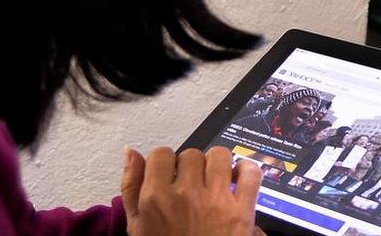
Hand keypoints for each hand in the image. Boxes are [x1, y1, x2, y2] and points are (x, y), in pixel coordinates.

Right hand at [120, 146, 264, 235]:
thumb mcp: (137, 226)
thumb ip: (131, 186)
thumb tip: (130, 152)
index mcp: (156, 198)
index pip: (161, 154)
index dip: (166, 163)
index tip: (171, 174)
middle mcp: (185, 194)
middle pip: (191, 154)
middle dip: (192, 166)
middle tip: (193, 184)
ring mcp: (215, 201)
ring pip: (219, 156)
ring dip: (218, 165)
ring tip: (216, 180)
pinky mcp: (241, 211)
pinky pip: (250, 173)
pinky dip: (247, 171)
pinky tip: (240, 179)